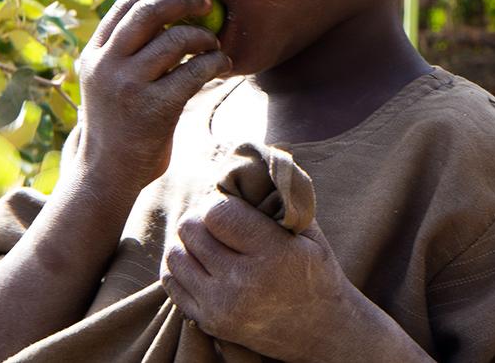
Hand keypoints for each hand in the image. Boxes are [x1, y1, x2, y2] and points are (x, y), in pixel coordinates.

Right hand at [77, 0, 230, 188]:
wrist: (106, 173)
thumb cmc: (118, 122)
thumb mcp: (108, 80)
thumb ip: (126, 49)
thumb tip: (166, 7)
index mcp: (94, 54)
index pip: (125, 5)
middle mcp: (106, 65)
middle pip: (148, 11)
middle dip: (182, 1)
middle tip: (207, 5)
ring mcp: (128, 87)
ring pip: (175, 40)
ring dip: (203, 36)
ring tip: (213, 45)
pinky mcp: (154, 109)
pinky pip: (193, 72)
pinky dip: (214, 61)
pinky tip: (221, 64)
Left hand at [161, 191, 355, 361]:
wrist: (322, 332)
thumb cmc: (316, 274)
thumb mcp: (308, 233)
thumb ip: (279, 199)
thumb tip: (249, 163)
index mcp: (271, 254)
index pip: (216, 212)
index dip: (220, 203)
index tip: (233, 208)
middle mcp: (242, 282)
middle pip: (191, 229)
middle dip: (203, 219)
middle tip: (220, 223)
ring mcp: (222, 306)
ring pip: (175, 254)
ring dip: (189, 243)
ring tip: (210, 243)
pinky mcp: (209, 322)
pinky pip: (171, 282)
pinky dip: (182, 267)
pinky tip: (202, 264)